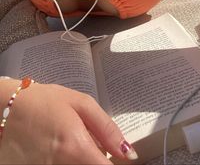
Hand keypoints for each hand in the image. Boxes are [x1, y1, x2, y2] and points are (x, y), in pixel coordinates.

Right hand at [0, 78, 137, 163]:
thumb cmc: (45, 101)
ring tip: (72, 139)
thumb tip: (127, 152)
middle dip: (97, 159)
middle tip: (91, 140)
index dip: (116, 164)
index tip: (117, 156)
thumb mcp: (81, 104)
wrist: (8, 107)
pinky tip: (61, 145)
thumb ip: (107, 129)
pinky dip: (68, 159)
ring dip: (82, 158)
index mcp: (76, 148)